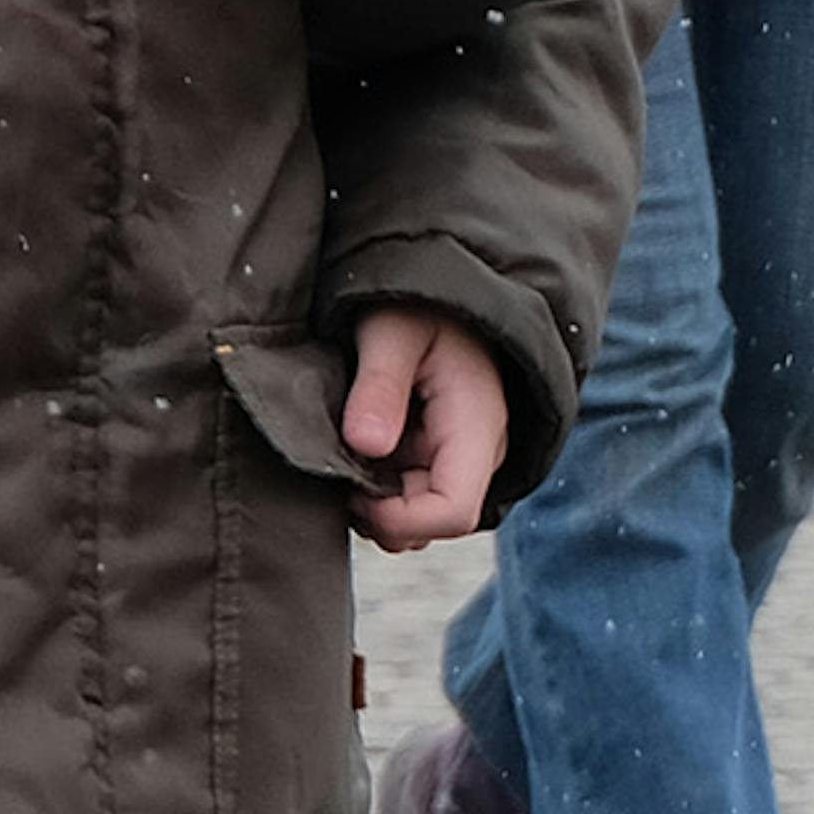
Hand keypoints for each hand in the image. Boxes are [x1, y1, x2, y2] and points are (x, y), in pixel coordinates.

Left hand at [338, 303, 507, 551]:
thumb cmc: (416, 303)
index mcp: (476, 426)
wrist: (437, 287)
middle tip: (336, 470)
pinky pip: (409, 496)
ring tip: (345, 455)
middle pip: (431, 525)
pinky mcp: (437, 456)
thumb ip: (380, 386)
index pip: (452, 513)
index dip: (397, 518)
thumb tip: (366, 445)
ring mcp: (458, 457)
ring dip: (375, 503)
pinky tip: (357, 449)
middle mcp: (478, 452)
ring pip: (417, 518)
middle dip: (378, 513)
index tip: (351, 491)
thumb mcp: (391, 332)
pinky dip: (377, 489)